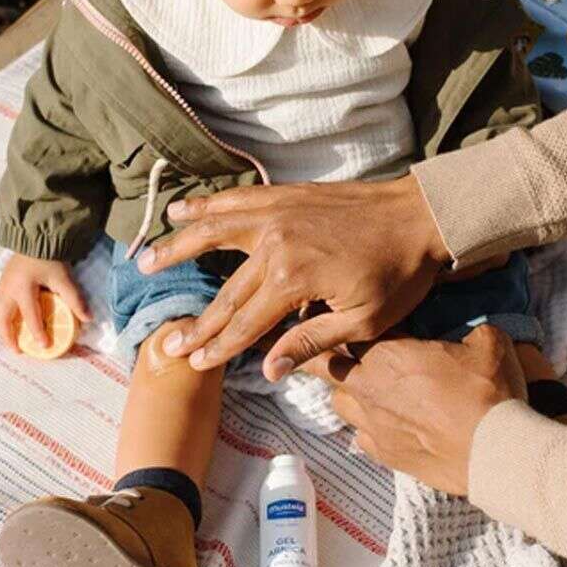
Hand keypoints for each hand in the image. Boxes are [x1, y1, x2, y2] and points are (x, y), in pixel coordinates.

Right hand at [0, 255, 90, 352]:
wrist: (36, 238)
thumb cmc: (49, 258)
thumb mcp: (64, 279)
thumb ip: (74, 299)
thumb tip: (88, 318)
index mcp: (23, 289)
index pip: (30, 316)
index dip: (37, 332)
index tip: (44, 346)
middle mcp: (8, 290)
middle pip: (3, 319)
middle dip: (9, 337)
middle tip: (18, 350)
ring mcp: (2, 286)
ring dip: (2, 328)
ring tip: (10, 340)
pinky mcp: (1, 282)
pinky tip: (5, 321)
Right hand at [138, 175, 449, 376]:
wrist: (421, 216)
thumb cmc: (399, 273)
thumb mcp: (364, 320)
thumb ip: (311, 342)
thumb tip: (266, 370)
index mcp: (292, 278)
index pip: (245, 323)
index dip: (218, 347)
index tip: (192, 363)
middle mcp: (274, 244)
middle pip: (226, 290)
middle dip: (197, 321)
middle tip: (166, 342)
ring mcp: (277, 214)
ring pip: (214, 233)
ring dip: (178, 249)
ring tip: (145, 261)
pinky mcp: (285, 196)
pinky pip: (236, 199)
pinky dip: (207, 205)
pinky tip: (184, 208)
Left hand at [301, 326, 525, 494]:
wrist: (492, 450)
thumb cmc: (486, 391)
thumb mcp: (487, 342)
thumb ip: (468, 331)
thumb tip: (471, 333)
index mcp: (387, 353)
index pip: (348, 329)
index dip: (347, 322)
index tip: (348, 318)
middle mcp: (369, 386)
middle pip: (324, 365)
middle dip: (321, 355)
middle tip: (325, 348)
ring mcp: (373, 423)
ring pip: (339, 402)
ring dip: (347, 391)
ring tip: (365, 387)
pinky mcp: (383, 454)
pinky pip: (361, 435)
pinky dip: (368, 426)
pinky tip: (386, 423)